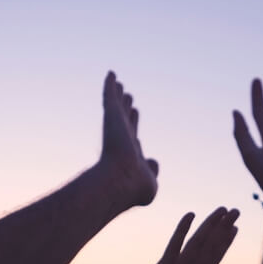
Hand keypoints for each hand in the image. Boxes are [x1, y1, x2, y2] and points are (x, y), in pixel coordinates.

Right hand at [99, 71, 158, 206]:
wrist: (121, 181)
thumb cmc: (135, 188)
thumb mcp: (150, 185)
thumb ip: (152, 172)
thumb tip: (153, 162)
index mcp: (130, 155)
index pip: (132, 137)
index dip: (133, 127)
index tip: (135, 117)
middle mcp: (122, 140)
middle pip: (125, 121)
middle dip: (126, 110)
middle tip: (128, 98)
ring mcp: (116, 129)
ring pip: (117, 108)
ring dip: (118, 95)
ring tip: (120, 84)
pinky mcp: (112, 117)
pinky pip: (110, 97)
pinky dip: (109, 85)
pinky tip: (111, 74)